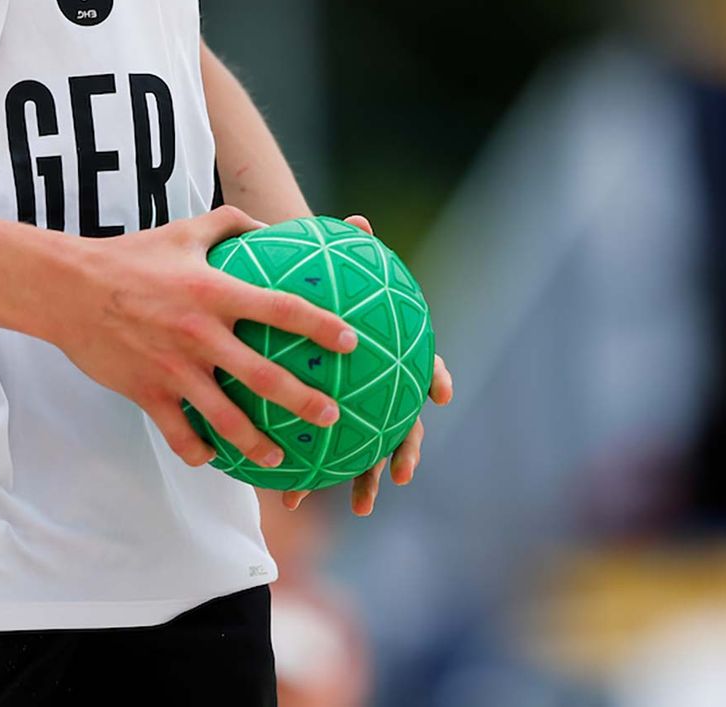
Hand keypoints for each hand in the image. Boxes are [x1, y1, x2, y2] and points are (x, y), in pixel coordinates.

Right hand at [51, 205, 357, 467]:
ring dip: (257, 444)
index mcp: (214, 292)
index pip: (280, 309)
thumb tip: (272, 226)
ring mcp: (173, 369)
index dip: (319, 326)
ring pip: (225, 419)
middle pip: (263, 377)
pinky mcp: (147, 393)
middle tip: (331, 416)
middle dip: (303, 401)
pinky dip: (199, 451)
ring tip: (280, 458)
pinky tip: (214, 458)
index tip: (351, 342)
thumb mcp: (184, 231)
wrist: (68, 289)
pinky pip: (180, 434)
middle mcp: (199, 334)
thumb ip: (232, 225)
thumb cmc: (131, 256)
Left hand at [280, 214, 453, 514]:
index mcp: (392, 356)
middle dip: (399, 453)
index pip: (421, 366)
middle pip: (399, 424)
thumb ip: (348, 249)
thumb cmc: (324, 288)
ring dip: (356, 479)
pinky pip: (318, 455)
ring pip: (362, 451)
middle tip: (398, 477)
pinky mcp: (326, 428)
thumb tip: (357, 219)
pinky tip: (284, 497)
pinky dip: (304, 476)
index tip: (441, 395)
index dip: (434, 378)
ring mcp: (356, 412)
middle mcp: (381, 390)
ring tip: (351, 507)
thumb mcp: (334, 268)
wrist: (303, 308)